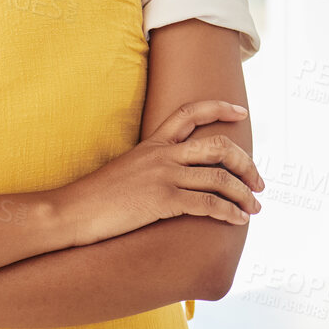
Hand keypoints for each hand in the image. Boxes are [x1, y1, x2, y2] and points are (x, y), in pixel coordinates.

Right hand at [51, 99, 263, 247]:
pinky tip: (239, 220)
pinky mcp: (162, 201)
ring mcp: (162, 176)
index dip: (219, 108)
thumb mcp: (126, 169)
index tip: (241, 112)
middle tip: (259, 181)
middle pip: (217, 146)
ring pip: (219, 177)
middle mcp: (162, 155)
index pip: (190, 113)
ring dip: (244, 194)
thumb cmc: (95, 197)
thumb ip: (151, 165)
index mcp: (152, 143)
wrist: (70, 211)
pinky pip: (207, 204)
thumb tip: (171, 175)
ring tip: (256, 207)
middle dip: (245, 162)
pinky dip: (229, 212)